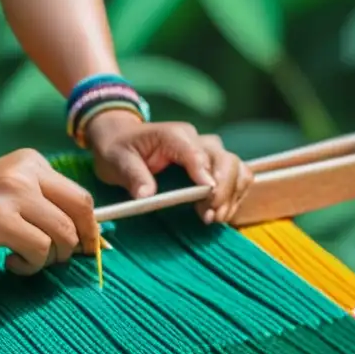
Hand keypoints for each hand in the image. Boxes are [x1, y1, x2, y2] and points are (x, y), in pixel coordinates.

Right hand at [0, 149, 98, 274]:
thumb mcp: (13, 190)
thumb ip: (46, 203)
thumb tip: (91, 236)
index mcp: (33, 163)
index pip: (80, 196)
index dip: (91, 226)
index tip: (90, 247)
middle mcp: (26, 173)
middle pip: (79, 212)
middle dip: (79, 242)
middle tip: (64, 259)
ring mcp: (13, 194)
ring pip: (62, 235)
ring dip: (50, 258)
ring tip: (27, 259)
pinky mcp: (1, 219)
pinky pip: (39, 249)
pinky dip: (31, 265)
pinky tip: (11, 263)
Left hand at [86, 111, 251, 224]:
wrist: (122, 139)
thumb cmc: (119, 148)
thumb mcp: (117, 160)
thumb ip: (133, 175)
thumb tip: (146, 195)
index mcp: (175, 135)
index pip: (198, 154)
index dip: (206, 176)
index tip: (207, 199)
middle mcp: (198, 141)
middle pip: (226, 160)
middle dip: (223, 190)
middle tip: (209, 217)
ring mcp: (208, 153)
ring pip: (237, 169)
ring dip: (232, 195)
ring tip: (216, 218)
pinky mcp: (213, 167)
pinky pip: (237, 178)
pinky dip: (234, 196)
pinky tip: (219, 213)